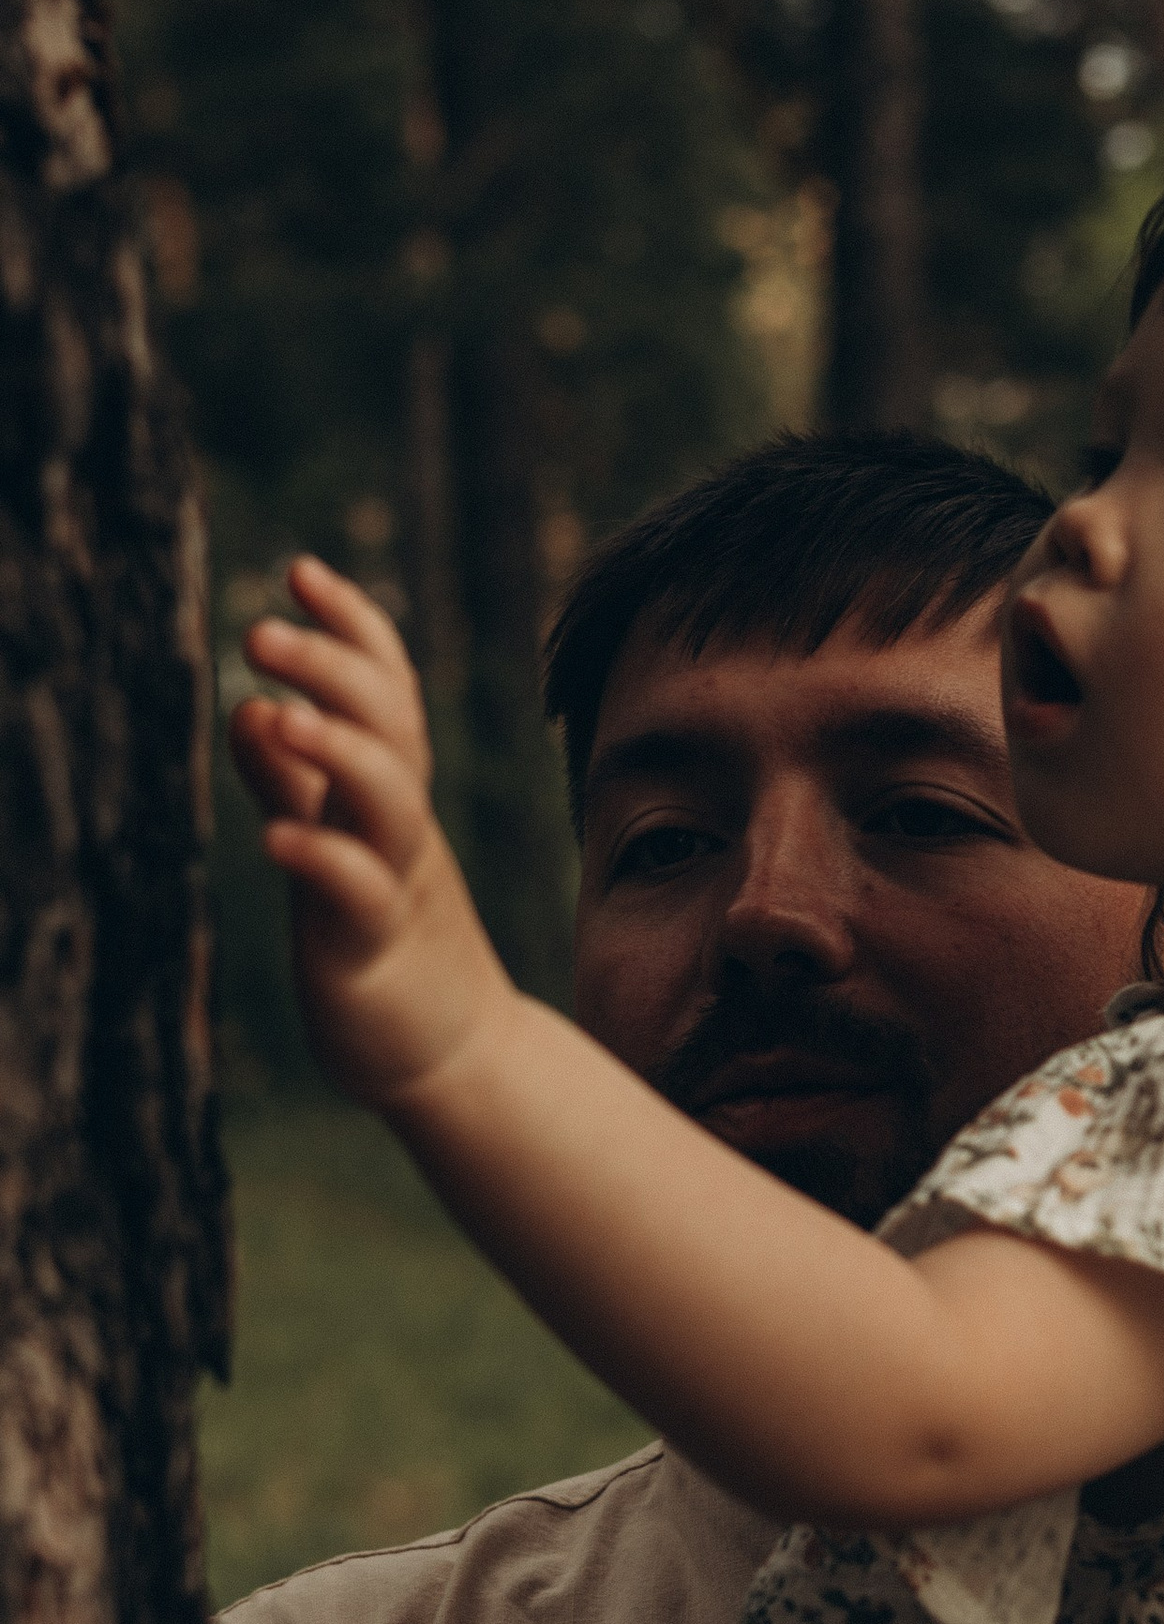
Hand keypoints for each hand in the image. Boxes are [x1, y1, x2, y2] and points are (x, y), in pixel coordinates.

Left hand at [229, 555, 514, 1107]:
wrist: (453, 1055)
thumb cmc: (386, 944)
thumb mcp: (335, 846)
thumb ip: (291, 783)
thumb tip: (250, 709)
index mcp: (391, 797)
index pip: (386, 690)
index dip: (351, 626)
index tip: (299, 568)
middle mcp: (402, 828)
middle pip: (390, 726)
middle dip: (332, 669)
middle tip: (258, 628)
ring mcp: (399, 885)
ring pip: (389, 801)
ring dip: (335, 752)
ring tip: (275, 715)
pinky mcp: (378, 951)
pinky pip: (360, 896)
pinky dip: (321, 859)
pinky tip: (274, 837)